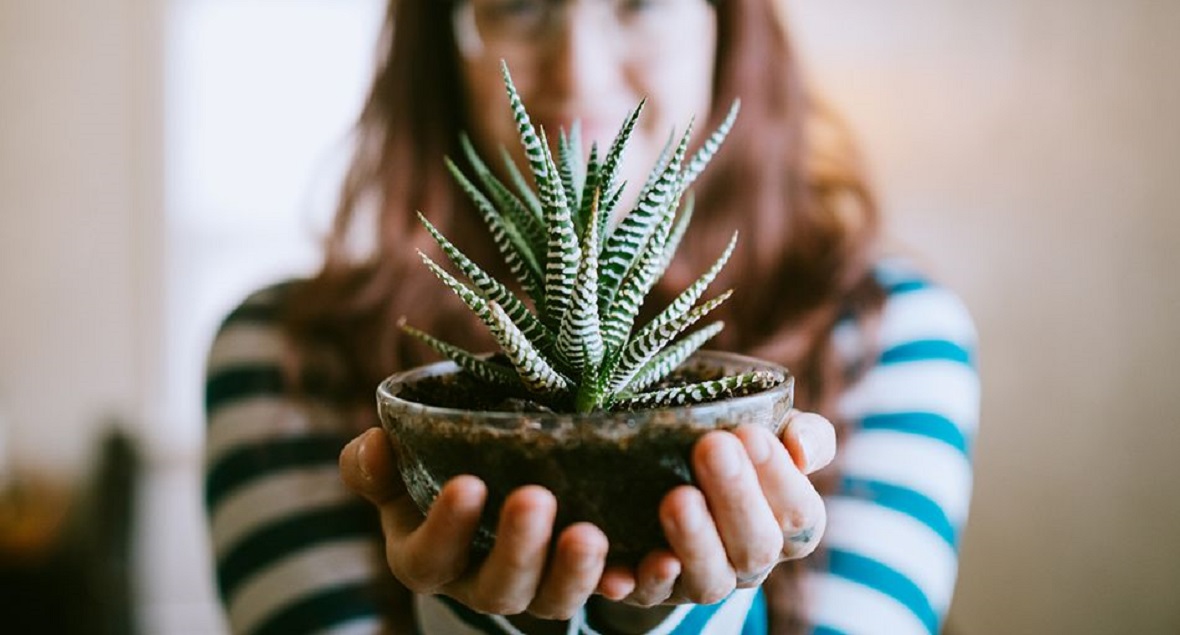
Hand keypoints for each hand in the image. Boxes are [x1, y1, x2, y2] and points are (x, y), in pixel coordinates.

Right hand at [340, 428, 610, 619]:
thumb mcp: (398, 469)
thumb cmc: (435, 470)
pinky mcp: (586, 579)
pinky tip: (651, 560)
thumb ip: (376, 464)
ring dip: (575, 572)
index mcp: (429, 558)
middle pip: (498, 588)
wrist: (491, 479)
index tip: (468, 483)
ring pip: (555, 600)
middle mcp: (482, 583)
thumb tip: (376, 447)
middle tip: (534, 498)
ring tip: (590, 533)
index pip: (429, 557)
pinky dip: (633, 582)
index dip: (446, 527)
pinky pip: (612, 593)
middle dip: (517, 549)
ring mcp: (538, 588)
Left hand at [611, 409, 835, 606]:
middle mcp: (749, 562)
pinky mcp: (651, 590)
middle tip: (712, 447)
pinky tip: (625, 566)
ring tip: (678, 498)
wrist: (660, 471)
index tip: (750, 432)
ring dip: (695, 540)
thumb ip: (805, 435)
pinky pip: (647, 595)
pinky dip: (641, 580)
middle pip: (756, 547)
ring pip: (709, 580)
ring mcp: (700, 579)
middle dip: (736, 497)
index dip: (780, 477)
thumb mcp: (768, 434)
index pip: (801, 515)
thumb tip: (803, 450)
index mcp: (787, 527)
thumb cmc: (731, 449)